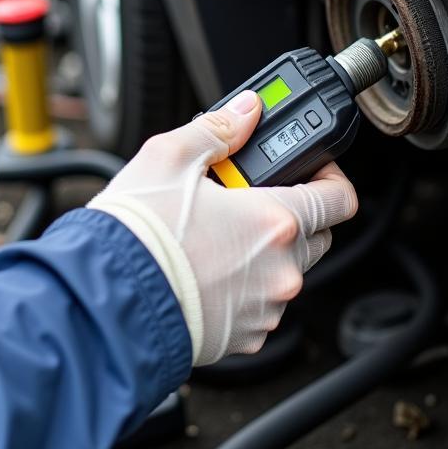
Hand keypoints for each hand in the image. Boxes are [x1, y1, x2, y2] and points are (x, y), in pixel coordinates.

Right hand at [88, 91, 357, 365]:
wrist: (108, 300)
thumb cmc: (137, 234)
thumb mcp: (169, 157)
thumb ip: (218, 128)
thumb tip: (247, 110)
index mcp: (275, 221)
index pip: (340, 198)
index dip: (329, 176)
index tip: (309, 168)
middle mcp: (282, 270)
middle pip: (317, 235)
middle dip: (289, 213)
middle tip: (243, 199)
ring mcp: (266, 308)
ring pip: (285, 271)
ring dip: (263, 252)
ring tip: (213, 237)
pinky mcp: (246, 338)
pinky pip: (259, 305)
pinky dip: (242, 287)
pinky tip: (203, 271)